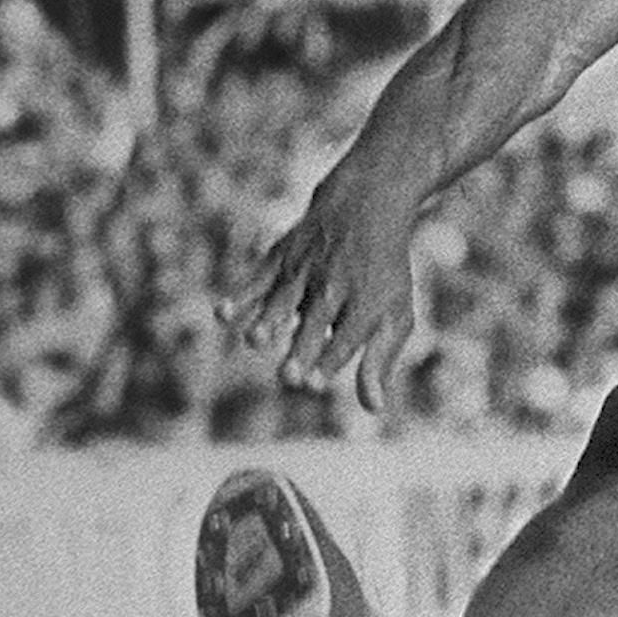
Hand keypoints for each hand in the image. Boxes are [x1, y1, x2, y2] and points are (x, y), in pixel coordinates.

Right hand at [217, 172, 415, 411]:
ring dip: (270, 321)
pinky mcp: (282, 257)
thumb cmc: (382, 275)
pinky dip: (241, 294)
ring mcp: (306, 270)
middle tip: (289, 378)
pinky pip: (258, 277)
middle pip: (315, 323)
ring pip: (284, 300)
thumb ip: (379, 362)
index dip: (330, 360)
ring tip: (257, 342)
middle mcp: (336, 286)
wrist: (365, 208)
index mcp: (368, 303)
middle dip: (302, 349)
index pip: (347, 338)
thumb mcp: (394, 314)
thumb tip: (373, 409)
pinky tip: (222, 314)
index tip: (315, 384)